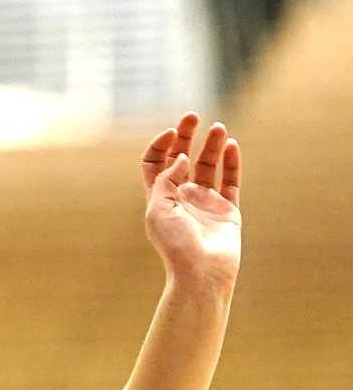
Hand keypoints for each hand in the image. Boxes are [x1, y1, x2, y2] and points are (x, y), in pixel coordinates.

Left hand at [140, 113, 242, 287]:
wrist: (202, 273)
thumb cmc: (175, 245)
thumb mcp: (158, 209)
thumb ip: (166, 180)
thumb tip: (181, 156)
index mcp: (159, 197)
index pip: (156, 163)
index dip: (160, 145)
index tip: (171, 134)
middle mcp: (182, 197)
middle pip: (183, 159)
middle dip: (187, 136)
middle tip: (193, 116)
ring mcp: (206, 202)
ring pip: (209, 166)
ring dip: (212, 146)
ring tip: (218, 127)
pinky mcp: (228, 210)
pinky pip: (231, 181)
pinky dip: (232, 163)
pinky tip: (231, 145)